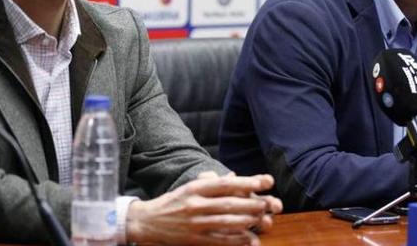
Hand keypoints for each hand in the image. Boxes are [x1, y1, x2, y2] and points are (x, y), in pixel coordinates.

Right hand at [126, 173, 280, 244]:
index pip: (227, 183)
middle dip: (253, 203)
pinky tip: (250, 238)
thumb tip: (235, 177)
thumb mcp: (191, 187)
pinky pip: (219, 240)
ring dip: (248, 220)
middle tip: (269, 203)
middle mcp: (196, 204)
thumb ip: (212, 182)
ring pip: (227, 221)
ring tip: (263, 219)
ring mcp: (195, 223)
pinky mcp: (194, 240)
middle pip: (230, 203)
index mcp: (196, 188)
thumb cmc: (174, 202)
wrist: (147, 222)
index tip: (267, 181)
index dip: (249, 181)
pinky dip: (236, 240)